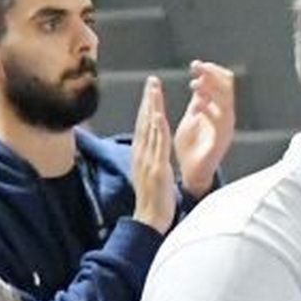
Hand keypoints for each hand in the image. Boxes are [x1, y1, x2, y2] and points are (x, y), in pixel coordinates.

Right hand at [131, 76, 179, 235]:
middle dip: (148, 100)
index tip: (150, 91)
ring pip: (150, 128)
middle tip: (151, 81)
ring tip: (154, 90)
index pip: (144, 125)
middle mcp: (142, 153)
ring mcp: (148, 159)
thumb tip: (152, 152)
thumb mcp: (150, 176)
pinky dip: (157, 129)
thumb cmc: (153, 201)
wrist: (149, 220)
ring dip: (152, 108)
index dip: (147, 107)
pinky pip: (157, 145)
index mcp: (141, 155)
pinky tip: (158, 115)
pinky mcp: (157, 167)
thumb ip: (150, 162)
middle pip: (145, 122)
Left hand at [173, 60, 235, 196]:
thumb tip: (201, 79)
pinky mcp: (221, 140)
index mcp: (218, 109)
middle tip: (197, 66)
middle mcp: (225, 116)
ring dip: (211, 90)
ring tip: (195, 84)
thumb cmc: (192, 143)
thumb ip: (199, 99)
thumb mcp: (194, 116)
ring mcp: (225, 128)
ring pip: (226, 102)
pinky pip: (220, 123)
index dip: (211, 72)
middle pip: (227, 89)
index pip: (223, 84)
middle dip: (213, 74)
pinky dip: (210, 111)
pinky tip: (197, 106)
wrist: (192, 170)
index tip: (196, 64)